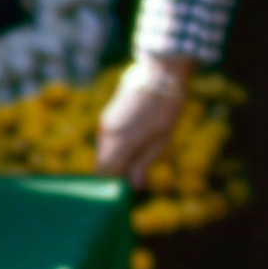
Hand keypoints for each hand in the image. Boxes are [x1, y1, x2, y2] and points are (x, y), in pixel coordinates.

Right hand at [89, 54, 196, 186]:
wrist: (160, 74)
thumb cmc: (166, 109)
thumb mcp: (161, 139)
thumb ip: (144, 163)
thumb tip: (134, 187)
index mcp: (120, 144)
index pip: (105, 174)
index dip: (112, 186)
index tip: (124, 193)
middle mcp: (107, 134)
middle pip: (101, 164)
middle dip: (112, 175)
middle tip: (129, 182)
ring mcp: (105, 123)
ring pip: (102, 151)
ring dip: (113, 160)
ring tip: (132, 166)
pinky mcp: (107, 114)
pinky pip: (105, 139)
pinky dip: (113, 148)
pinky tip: (130, 148)